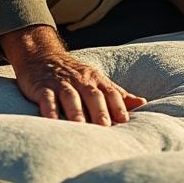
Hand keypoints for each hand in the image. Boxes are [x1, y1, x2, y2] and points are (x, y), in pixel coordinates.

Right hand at [2, 25, 145, 124]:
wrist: (42, 56)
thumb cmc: (75, 75)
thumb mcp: (96, 80)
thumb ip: (117, 94)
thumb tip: (142, 103)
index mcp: (95, 79)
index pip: (110, 92)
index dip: (117, 105)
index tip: (124, 120)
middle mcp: (80, 80)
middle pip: (92, 94)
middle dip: (99, 110)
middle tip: (105, 126)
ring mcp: (61, 83)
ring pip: (70, 96)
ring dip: (76, 111)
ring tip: (80, 126)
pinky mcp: (42, 88)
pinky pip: (46, 98)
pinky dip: (49, 110)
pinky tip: (51, 121)